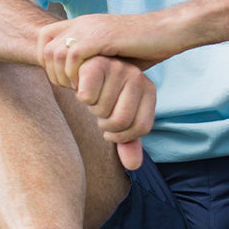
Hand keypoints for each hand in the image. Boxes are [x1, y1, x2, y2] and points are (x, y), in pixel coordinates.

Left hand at [38, 13, 182, 86]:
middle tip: (73, 89)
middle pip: (46, 49)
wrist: (168, 31)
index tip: (65, 80)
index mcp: (84, 24)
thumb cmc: (146, 46)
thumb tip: (82, 78)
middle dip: (54, 74)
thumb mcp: (112, 52)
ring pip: (55, 53)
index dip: (47, 62)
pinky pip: (73, 55)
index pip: (44, 38)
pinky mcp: (102, 36)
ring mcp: (91, 27)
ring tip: (81, 89)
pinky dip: (76, 74)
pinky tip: (90, 84)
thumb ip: (94, 59)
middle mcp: (83, 22)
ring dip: (64, 76)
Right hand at [75, 55, 156, 169]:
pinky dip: (80, 96)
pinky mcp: (96, 63)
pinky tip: (80, 87)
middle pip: (121, 120)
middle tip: (99, 109)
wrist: (81, 68)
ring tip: (92, 96)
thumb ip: (127, 141)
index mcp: (149, 90)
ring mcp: (118, 68)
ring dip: (91, 109)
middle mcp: (138, 76)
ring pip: (101, 109)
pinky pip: (86, 96)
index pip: (141, 128)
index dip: (121, 136)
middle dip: (104, 124)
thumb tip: (133, 165)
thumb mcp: (117, 118)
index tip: (111, 129)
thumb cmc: (103, 96)